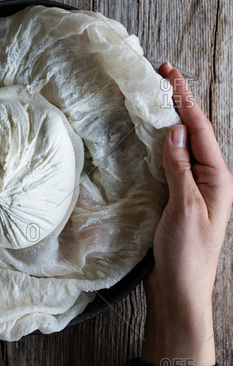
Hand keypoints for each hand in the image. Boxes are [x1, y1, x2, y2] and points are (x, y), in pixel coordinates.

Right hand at [141, 62, 232, 365]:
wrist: (178, 291)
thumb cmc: (186, 254)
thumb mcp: (185, 207)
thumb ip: (179, 168)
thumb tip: (172, 130)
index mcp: (216, 178)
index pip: (199, 130)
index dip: (185, 100)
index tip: (170, 75)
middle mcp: (206, 178)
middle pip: (192, 132)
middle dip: (179, 102)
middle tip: (163, 74)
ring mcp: (191, 187)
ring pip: (180, 144)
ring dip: (169, 118)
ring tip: (156, 95)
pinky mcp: (175, 196)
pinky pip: (169, 161)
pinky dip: (159, 142)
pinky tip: (149, 134)